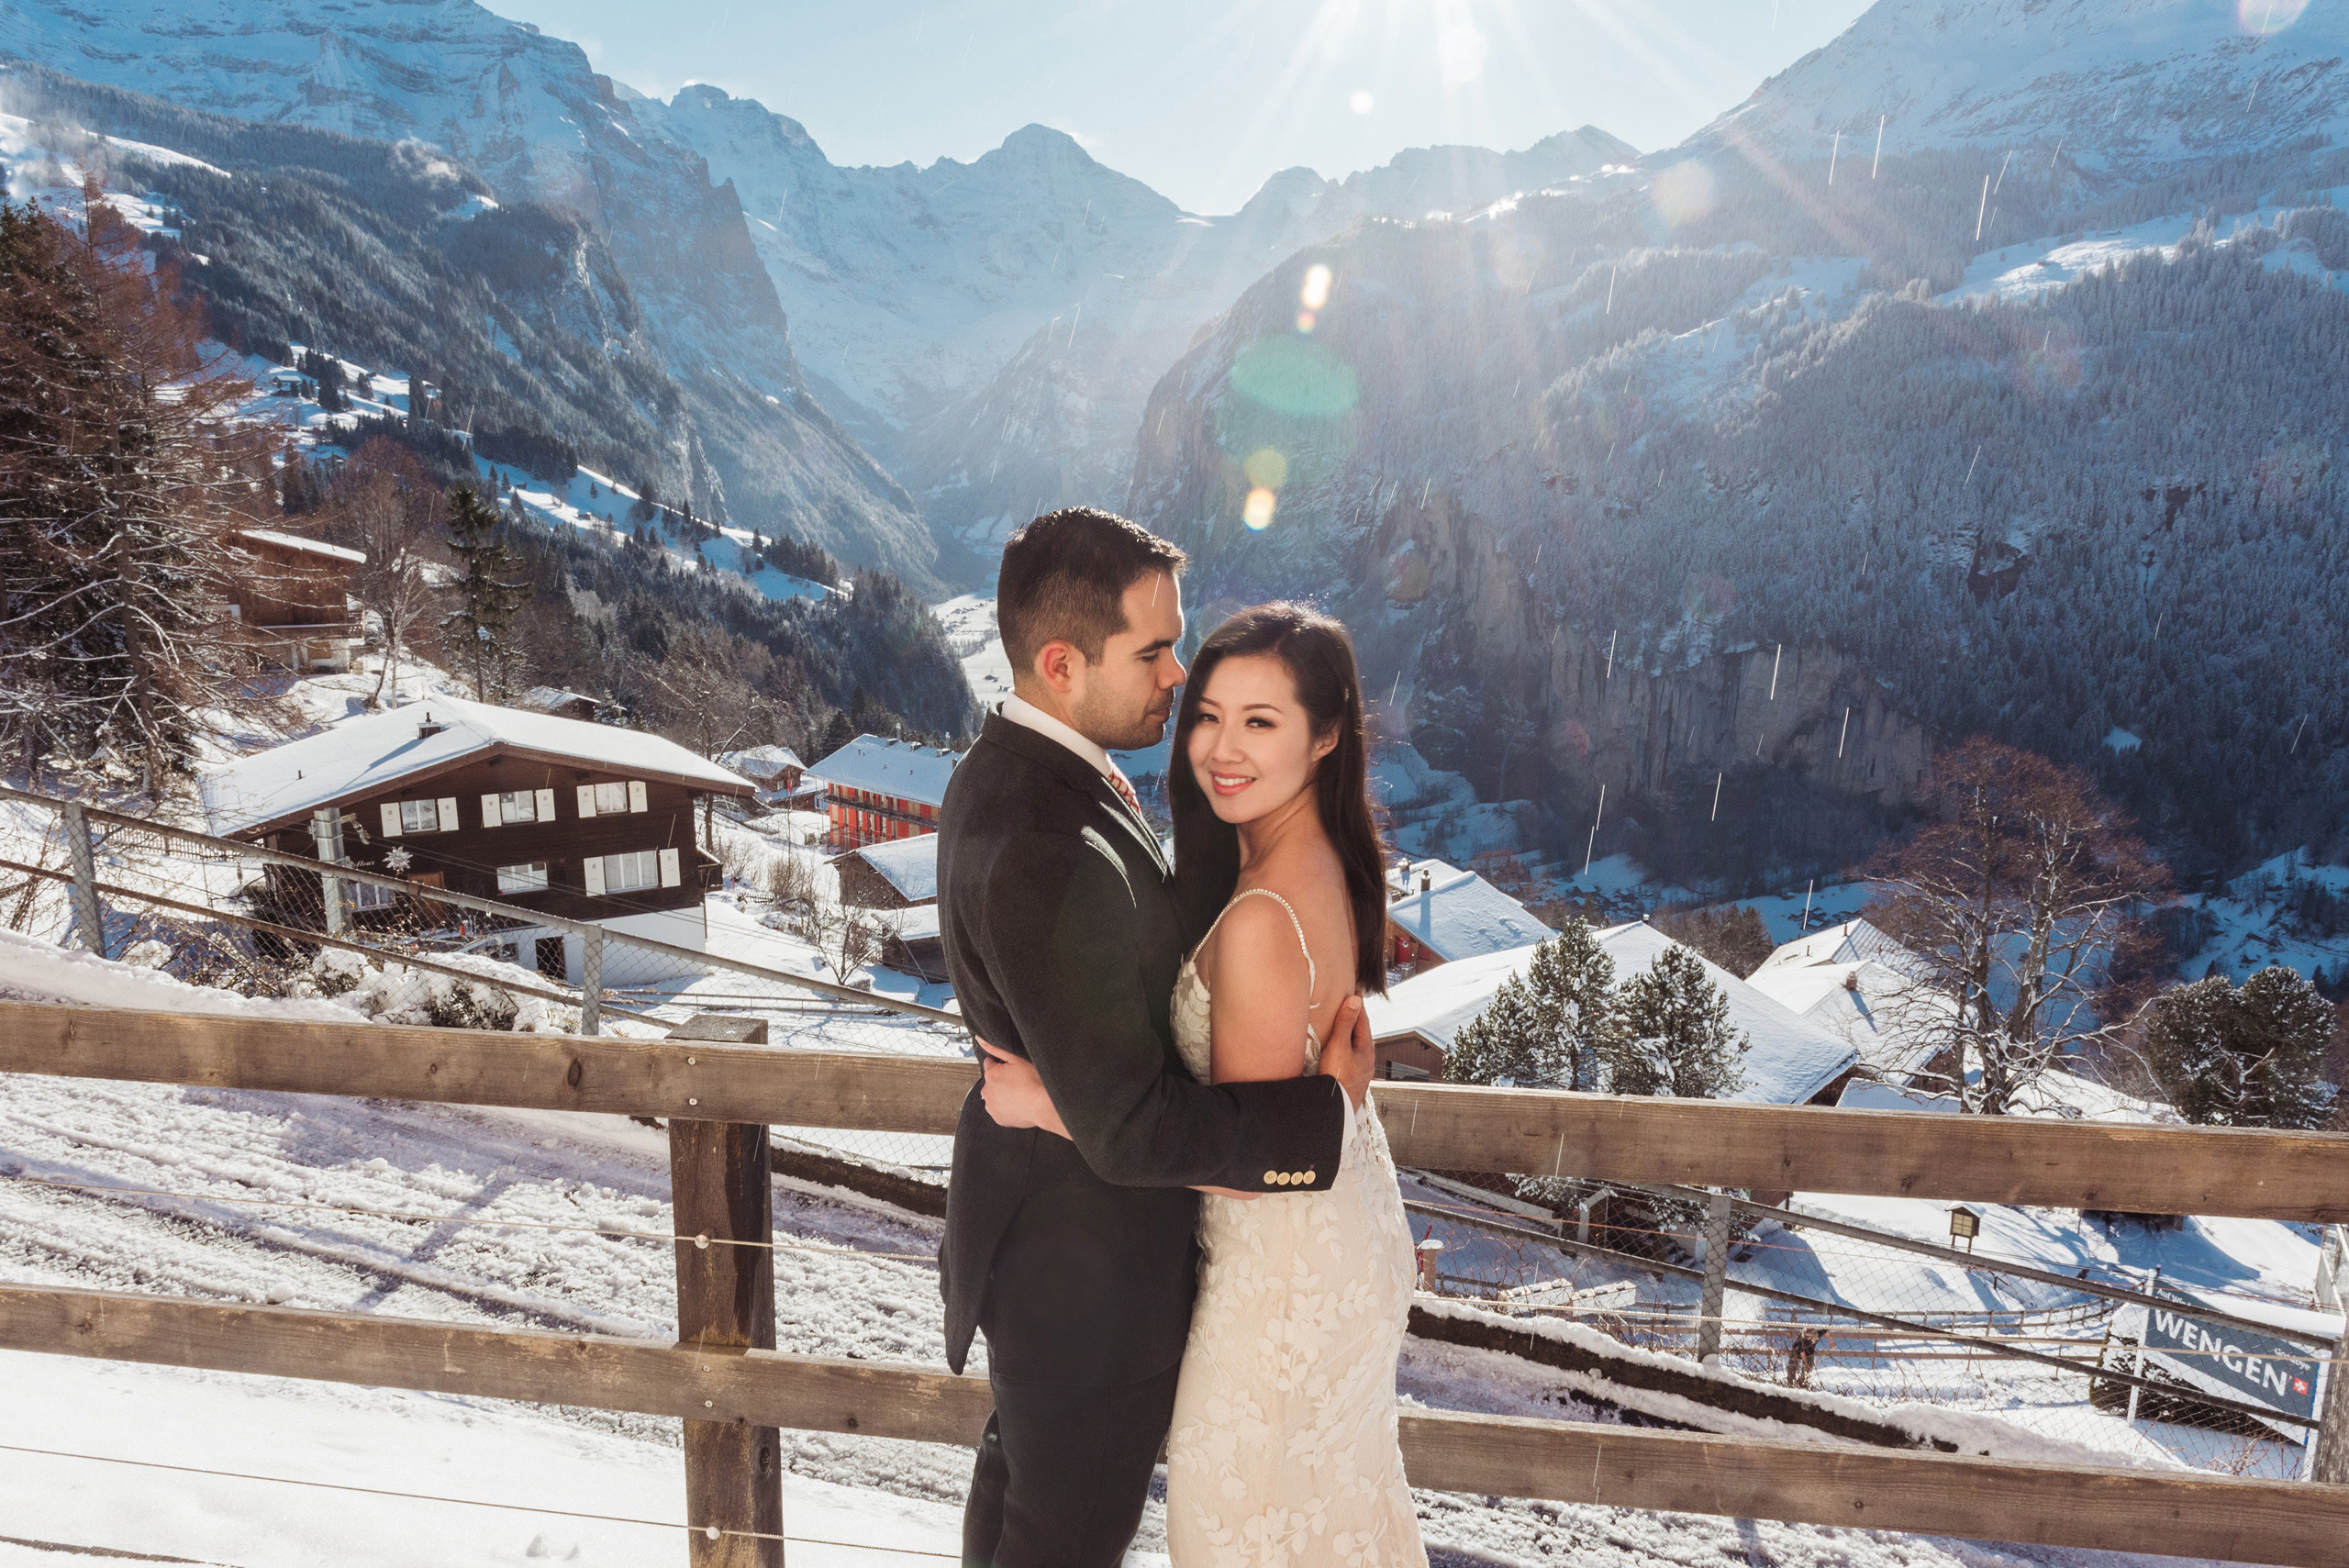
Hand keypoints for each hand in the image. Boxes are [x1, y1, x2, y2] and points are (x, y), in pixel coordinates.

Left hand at [976, 1037, 1070, 1138]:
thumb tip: (979, 1039)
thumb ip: (995, 1048)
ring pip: (994, 1095)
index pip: (990, 1064)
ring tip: (1019, 1094)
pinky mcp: (998, 1118)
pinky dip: (1005, 1107)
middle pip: (991, 1081)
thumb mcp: (1017, 1060)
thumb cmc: (1034, 1083)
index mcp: (990, 1075)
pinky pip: (999, 1109)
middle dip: (1001, 1080)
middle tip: (1018, 1082)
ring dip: (1001, 1094)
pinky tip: (1018, 1103)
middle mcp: (987, 1091)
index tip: (1013, 1070)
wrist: (1044, 1106)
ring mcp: (991, 1106)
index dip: (1002, 1065)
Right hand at [1315, 995, 1375, 1109]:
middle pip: (1360, 1034)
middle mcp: (1366, 1061)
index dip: (1357, 1006)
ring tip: (1340, 1027)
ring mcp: (1360, 1072)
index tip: (1354, 992)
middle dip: (1354, 1020)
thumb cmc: (1337, 1078)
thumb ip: (1346, 1023)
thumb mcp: (1339, 1046)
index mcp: (1367, 1050)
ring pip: (1355, 1048)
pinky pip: (1349, 1058)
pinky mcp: (1351, 1080)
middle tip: (1346, 1006)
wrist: (1334, 1108)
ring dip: (1348, 1036)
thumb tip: (1355, 1000)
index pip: (1363, 1021)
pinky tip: (1337, 1052)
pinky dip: (1344, 1049)